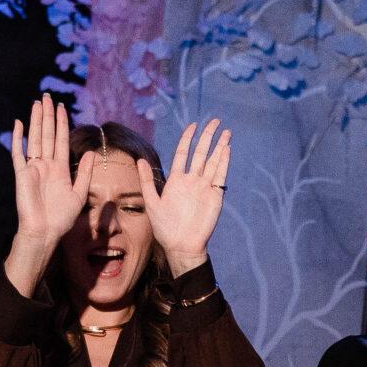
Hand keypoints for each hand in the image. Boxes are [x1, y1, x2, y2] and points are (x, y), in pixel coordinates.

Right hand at [10, 92, 94, 257]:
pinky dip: (19, 138)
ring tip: (37, 103)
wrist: (44, 232)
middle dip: (48, 115)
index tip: (62, 108)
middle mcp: (46, 165)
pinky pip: (19, 152)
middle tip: (48, 97)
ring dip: (36, 120)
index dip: (62, 124)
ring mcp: (33, 168)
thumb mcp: (79, 194)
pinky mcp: (22, 174)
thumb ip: (84, 173)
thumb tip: (91, 153)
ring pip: (35, 139)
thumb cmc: (61, 218)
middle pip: (47, 135)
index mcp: (59, 169)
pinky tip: (19, 123)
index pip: (61, 140)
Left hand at [139, 117, 229, 271]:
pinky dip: (223, 162)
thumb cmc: (164, 227)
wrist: (181, 245)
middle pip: (201, 153)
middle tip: (214, 121)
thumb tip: (139, 159)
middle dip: (207, 137)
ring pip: (213, 162)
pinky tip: (226, 149)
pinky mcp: (215, 196)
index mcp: (176, 180)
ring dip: (219, 147)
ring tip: (225, 132)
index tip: (192, 126)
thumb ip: (147, 180)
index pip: (183, 154)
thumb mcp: (151, 202)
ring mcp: (204, 187)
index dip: (187, 139)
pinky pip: (220, 176)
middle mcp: (192, 181)